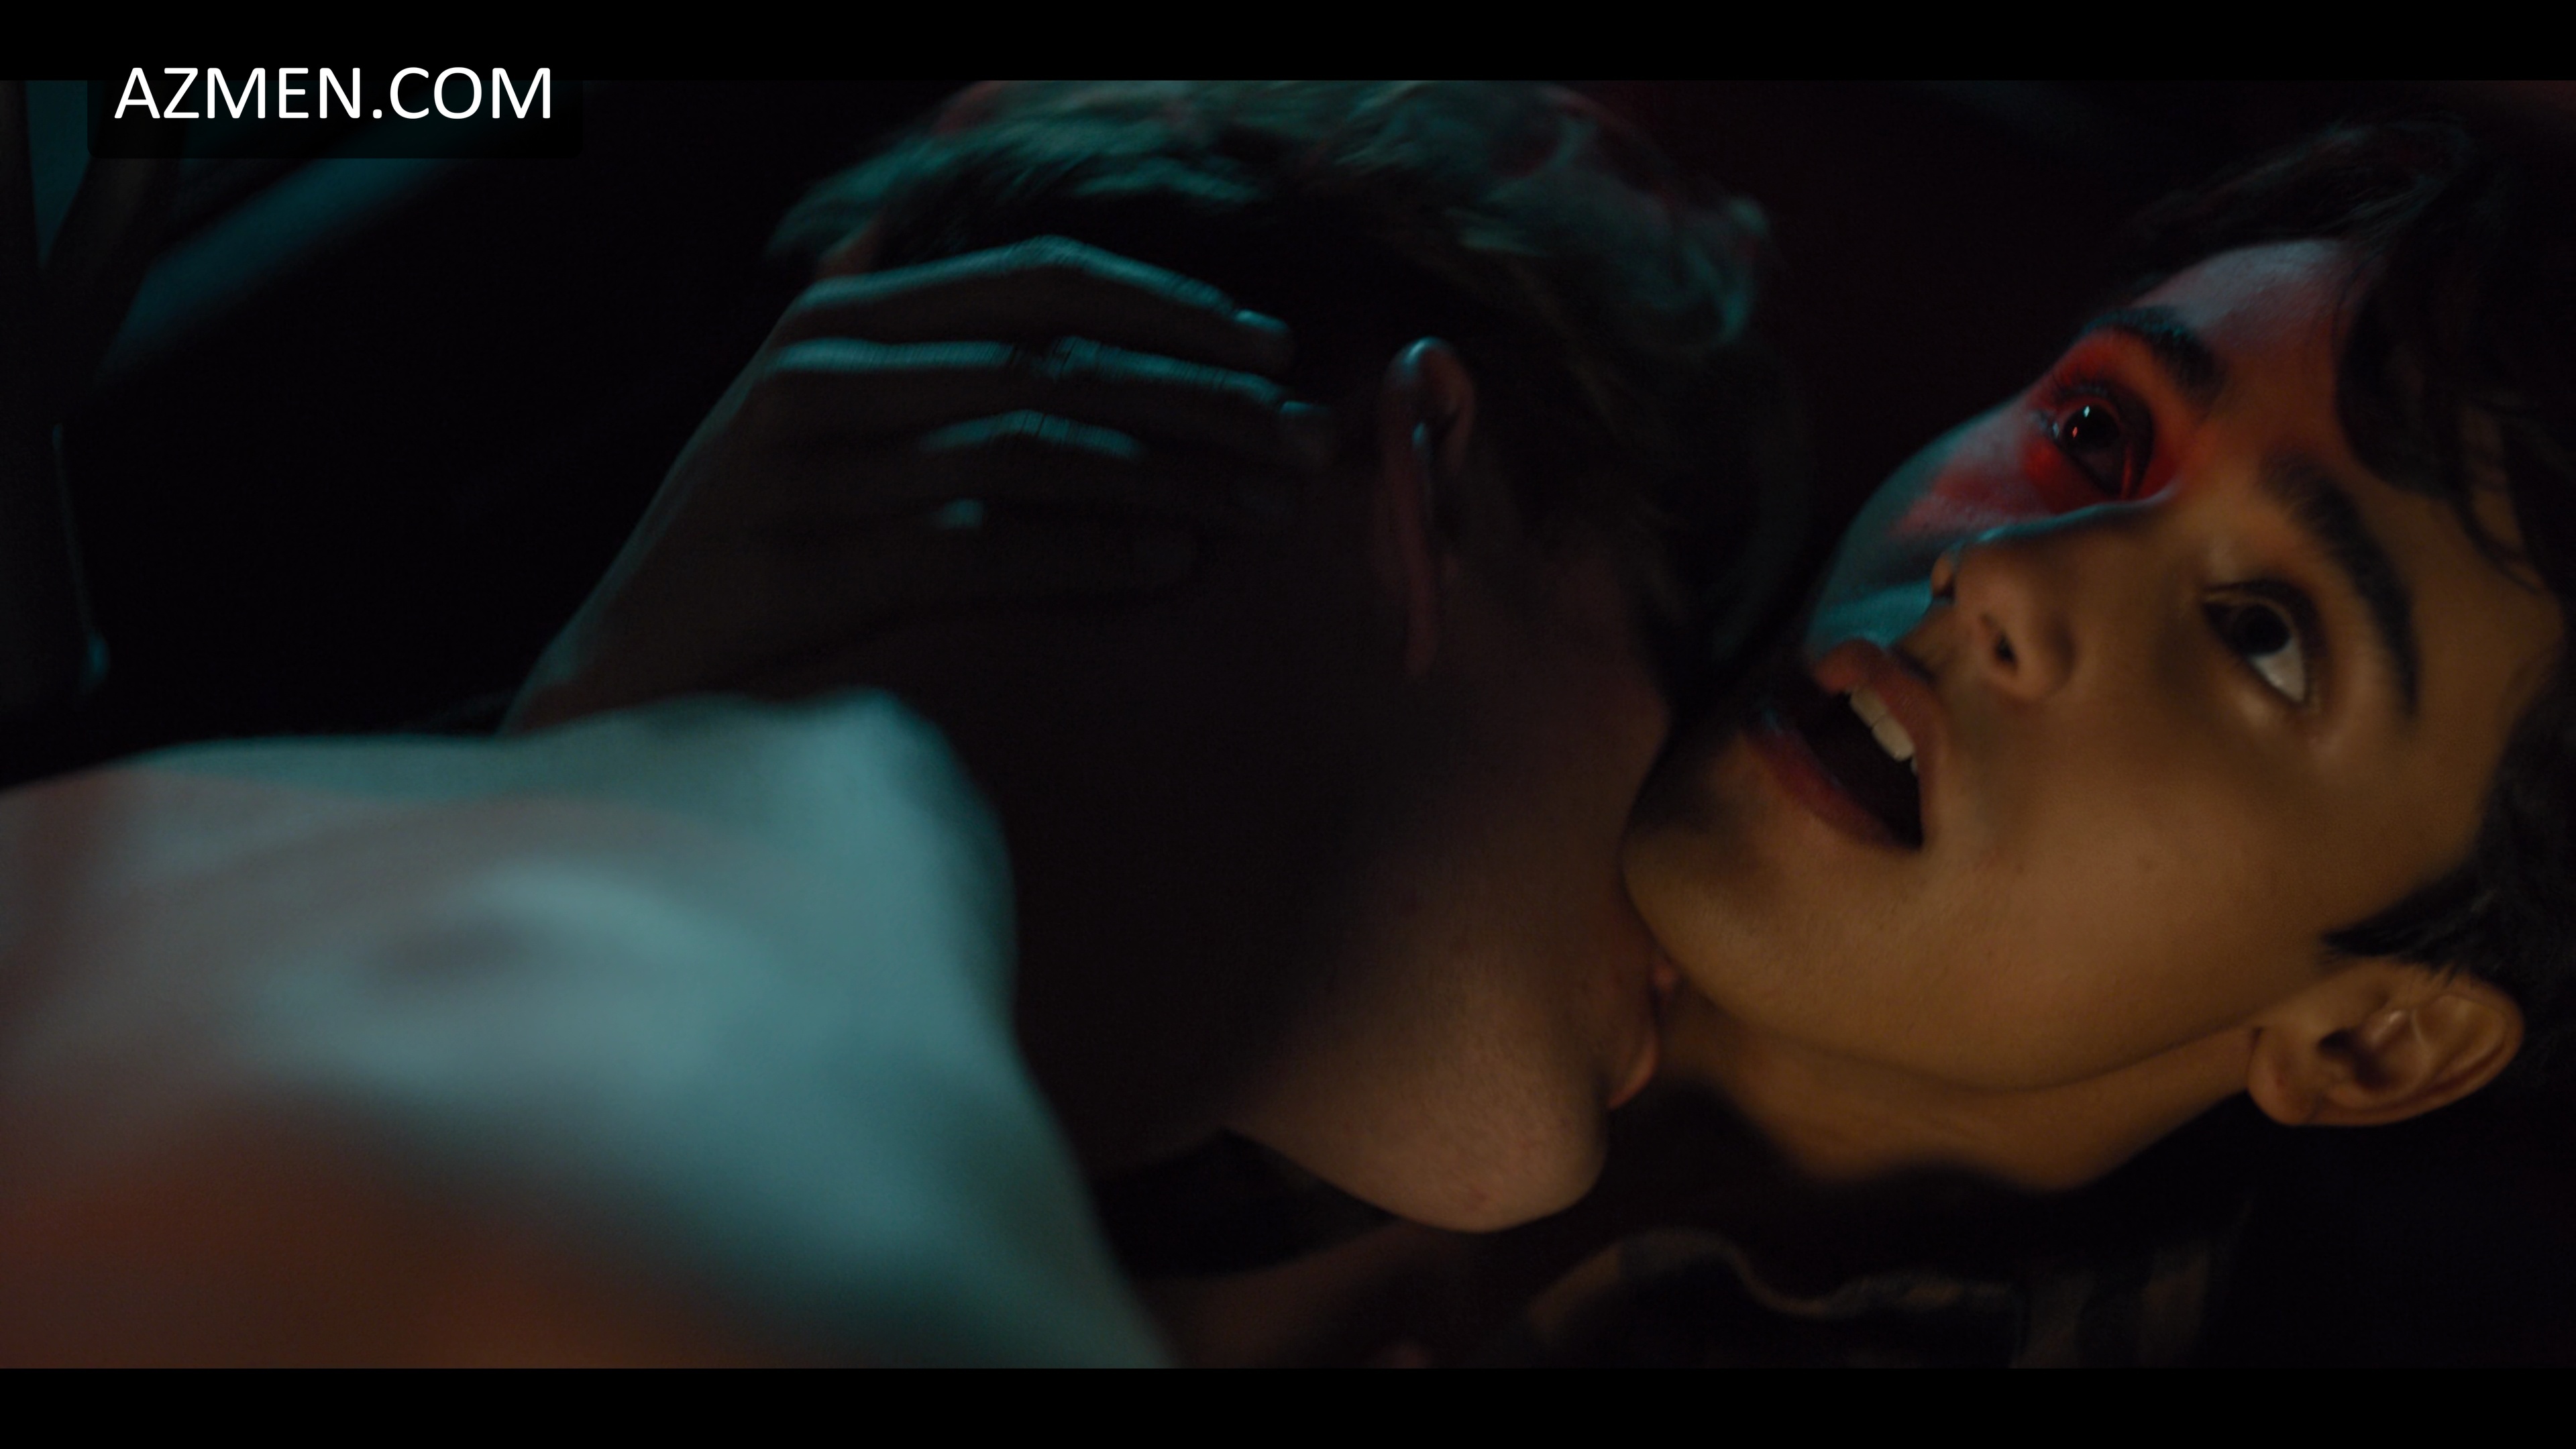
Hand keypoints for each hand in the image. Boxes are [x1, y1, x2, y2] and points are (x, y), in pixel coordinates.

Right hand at [507, 237, 1333, 730]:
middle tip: (1300, 440)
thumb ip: (860, 315)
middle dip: (1199, 398)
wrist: (625, 662)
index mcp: (836, 320)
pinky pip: (981, 551)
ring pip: (1031, 453)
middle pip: (1054, 364)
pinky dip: (1087, 557)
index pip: (1037, 281)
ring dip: (1167, 481)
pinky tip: (1169, 568)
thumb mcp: (785, 400)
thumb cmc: (739, 531)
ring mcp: (808, 473)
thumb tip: (900, 225)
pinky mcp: (809, 571)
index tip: (1271, 347)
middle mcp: (820, 376)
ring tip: (1259, 512)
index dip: (1169, 307)